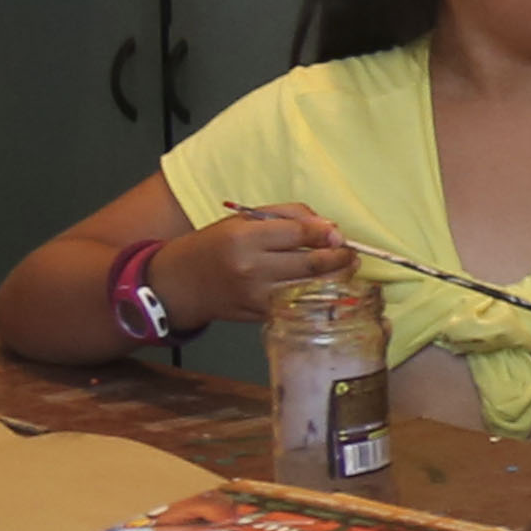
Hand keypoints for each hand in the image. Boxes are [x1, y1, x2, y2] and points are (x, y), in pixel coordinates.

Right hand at [161, 202, 347, 326]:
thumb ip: (289, 215)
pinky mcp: (261, 315)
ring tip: (345, 267)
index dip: (327, 233)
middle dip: (340, 257)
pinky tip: (325, 285)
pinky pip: (301, 305)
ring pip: (313, 288)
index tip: (338, 234)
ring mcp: (257, 296)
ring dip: (337, 278)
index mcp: (244, 238)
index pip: (300, 234)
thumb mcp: (244, 220)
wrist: (180, 283)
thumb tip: (329, 226)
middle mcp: (251, 269)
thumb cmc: (216, 246)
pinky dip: (319, 295)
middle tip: (350, 252)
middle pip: (312, 264)